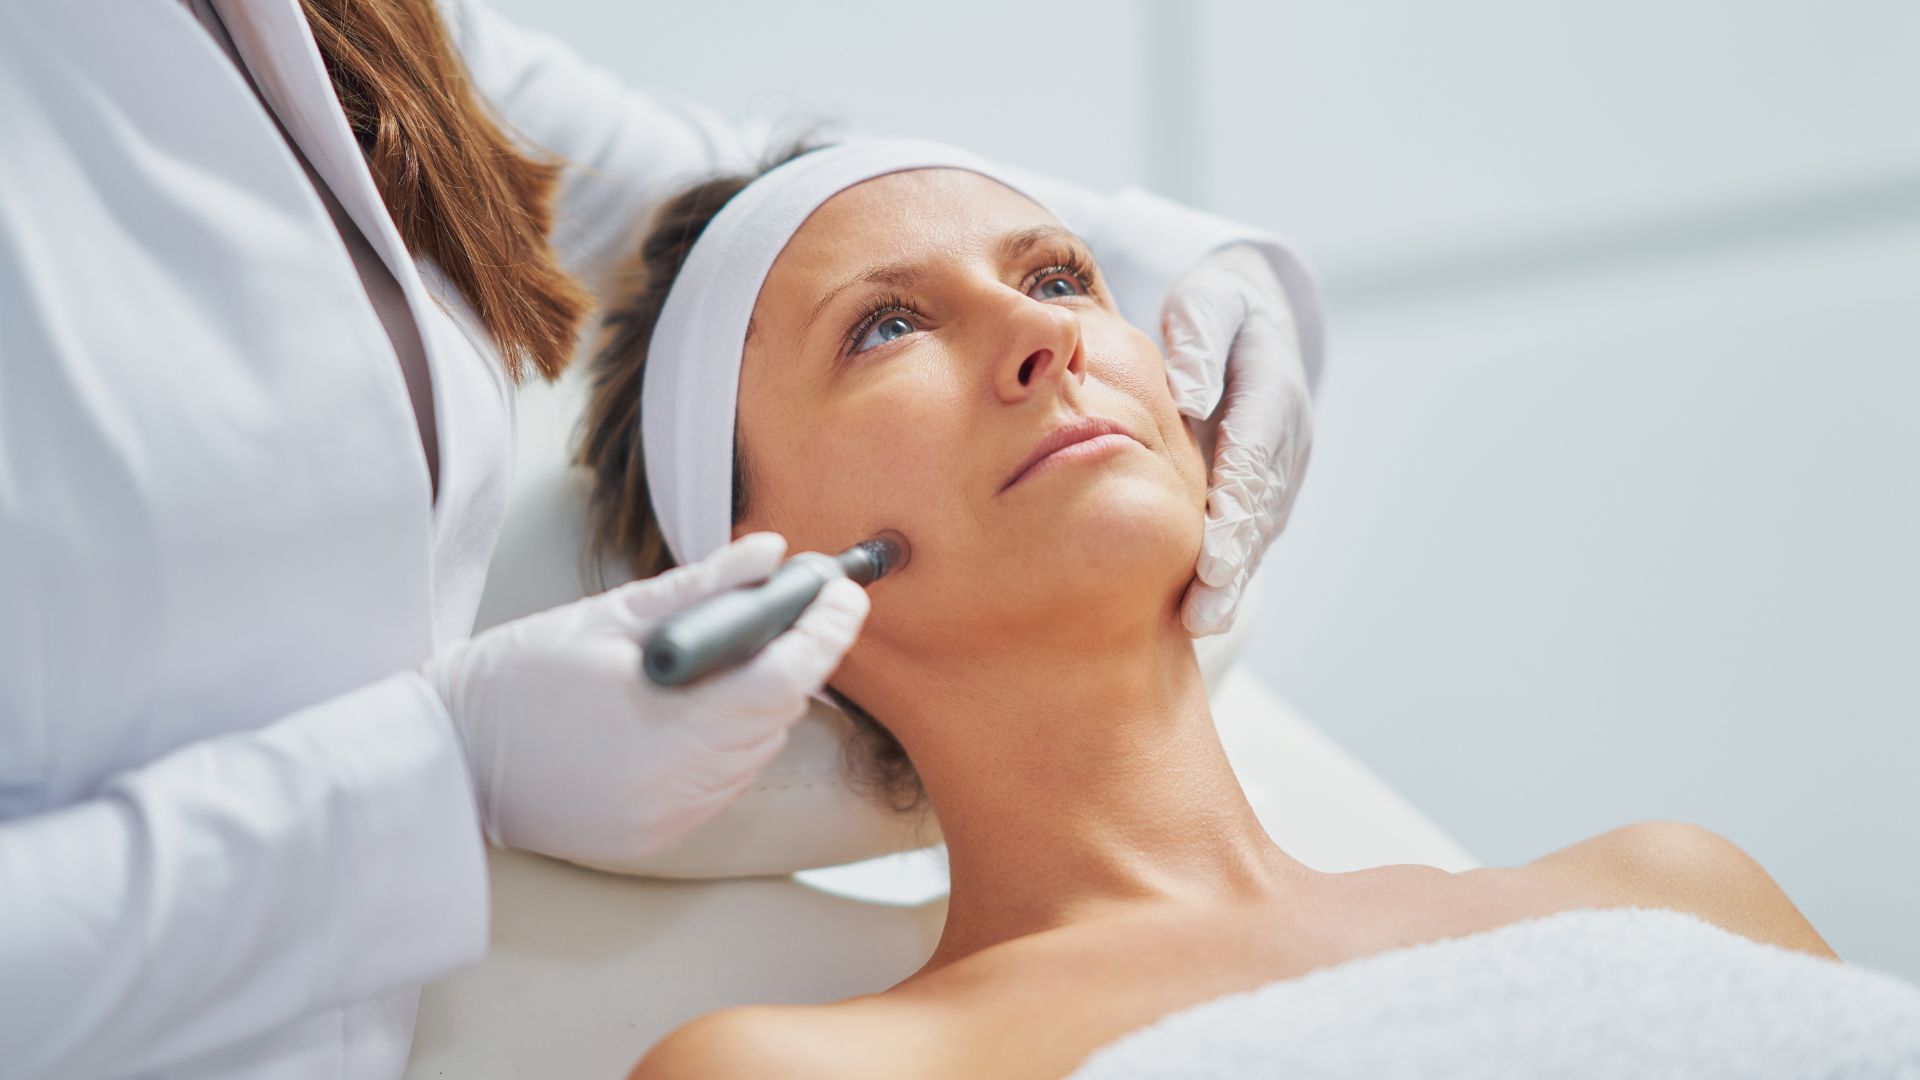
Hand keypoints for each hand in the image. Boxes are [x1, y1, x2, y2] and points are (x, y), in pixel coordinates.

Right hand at [425, 532, 869, 864]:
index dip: (828, 630)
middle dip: (803, 656)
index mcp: (669, 723)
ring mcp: (672, 816)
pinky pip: (724, 781)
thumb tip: (768, 554)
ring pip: (758, 750)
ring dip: (768, 700)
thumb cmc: (515, 680)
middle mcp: (681, 783)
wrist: (445, 763)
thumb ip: (699, 588)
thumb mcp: (607, 616)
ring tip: (752, 649)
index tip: (843, 590)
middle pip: (780, 715)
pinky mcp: (658, 836)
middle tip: (808, 604)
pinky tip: (709, 706)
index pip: (786, 677)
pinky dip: (733, 740)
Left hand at [1161, 244, 1313, 636]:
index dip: (1233, 509)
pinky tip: (1200, 612)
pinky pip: (1249, 531)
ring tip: (1202, 624)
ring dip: (1234, 580)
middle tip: (1204, 612)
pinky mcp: (1265, 487)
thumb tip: (1185, 396)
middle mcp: (1286, 437)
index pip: (1251, 455)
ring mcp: (1281, 467)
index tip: (1211, 557)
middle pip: (1259, 506)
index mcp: (1273, 388)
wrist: (1255, 318)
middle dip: (1234, 563)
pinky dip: (1230, 571)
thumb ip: (1197, 342)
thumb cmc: (1218, 309)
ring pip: (1258, 529)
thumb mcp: (1207, 304)